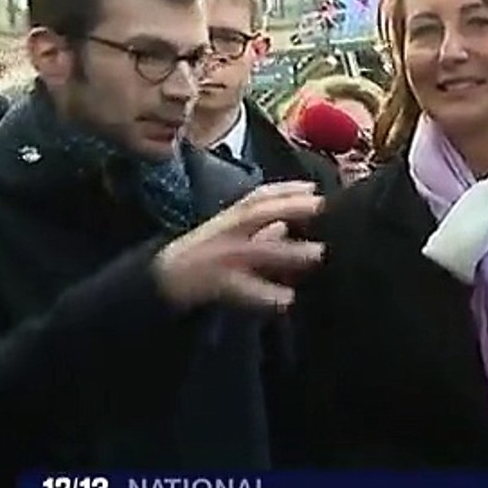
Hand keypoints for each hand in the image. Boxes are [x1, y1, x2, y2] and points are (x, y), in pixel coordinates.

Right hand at [153, 181, 324, 311]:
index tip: (314, 187)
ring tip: (319, 253)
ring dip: (288, 251)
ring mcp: (222, 256)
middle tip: (322, 206)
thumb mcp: (231, 235)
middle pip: (258, 212)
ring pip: (257, 250)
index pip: (259, 197)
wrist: (165, 278)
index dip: (287, 189)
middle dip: (289, 206)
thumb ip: (261, 229)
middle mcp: (227, 231)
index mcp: (232, 219)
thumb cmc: (207, 253)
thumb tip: (288, 225)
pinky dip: (265, 295)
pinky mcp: (217, 283)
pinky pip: (243, 288)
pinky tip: (287, 300)